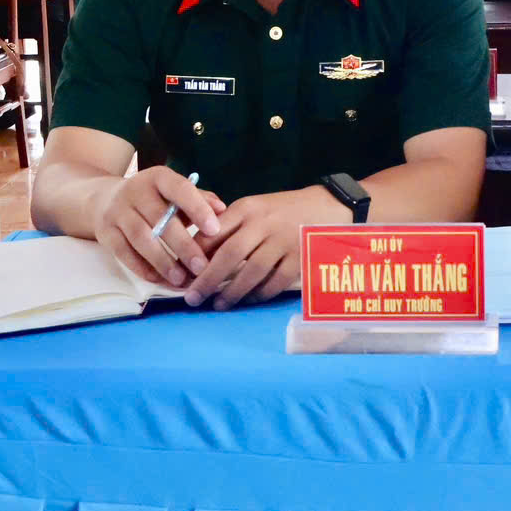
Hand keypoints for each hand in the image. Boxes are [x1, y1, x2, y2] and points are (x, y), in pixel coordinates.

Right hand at [91, 166, 226, 286]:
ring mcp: (117, 211)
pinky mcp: (105, 232)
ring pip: (142, 238)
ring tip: (181, 279)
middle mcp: (135, 190)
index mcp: (158, 177)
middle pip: (160, 219)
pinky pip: (124, 253)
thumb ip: (200, 199)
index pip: (180, 189)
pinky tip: (160, 279)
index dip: (198, 209)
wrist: (106, 199)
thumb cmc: (155, 199)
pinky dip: (143, 268)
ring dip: (163, 261)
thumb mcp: (175, 192)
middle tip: (201, 267)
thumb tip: (223, 210)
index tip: (214, 230)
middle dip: (183, 245)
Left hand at [185, 185, 348, 310]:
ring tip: (218, 305)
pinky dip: (259, 294)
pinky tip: (248, 300)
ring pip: (252, 272)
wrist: (329, 205)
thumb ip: (229, 227)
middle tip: (192, 298)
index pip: (214, 232)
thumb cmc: (283, 210)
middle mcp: (264, 223)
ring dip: (232, 292)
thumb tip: (196, 255)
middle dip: (207, 279)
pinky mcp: (300, 257)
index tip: (181, 274)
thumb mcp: (255, 208)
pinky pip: (275, 282)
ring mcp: (283, 241)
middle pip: (229, 254)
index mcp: (247, 208)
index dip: (194, 255)